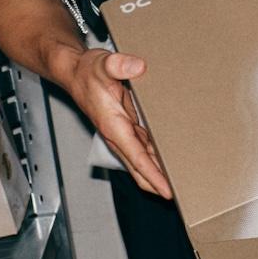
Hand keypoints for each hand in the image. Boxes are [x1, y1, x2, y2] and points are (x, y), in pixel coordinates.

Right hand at [63, 49, 172, 198]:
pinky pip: (143, 150)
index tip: (167, 191)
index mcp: (113, 126)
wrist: (75, 73)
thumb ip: (119, 64)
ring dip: (159, 174)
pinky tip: (170, 162)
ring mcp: (123, 134)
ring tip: (181, 183)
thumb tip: (138, 66)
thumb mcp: (104, 63)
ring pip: (143, 162)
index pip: (137, 157)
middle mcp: (118, 135)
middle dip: (158, 184)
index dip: (153, 175)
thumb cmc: (87, 72)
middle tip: (182, 195)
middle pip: (140, 169)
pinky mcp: (127, 128)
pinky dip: (156, 160)